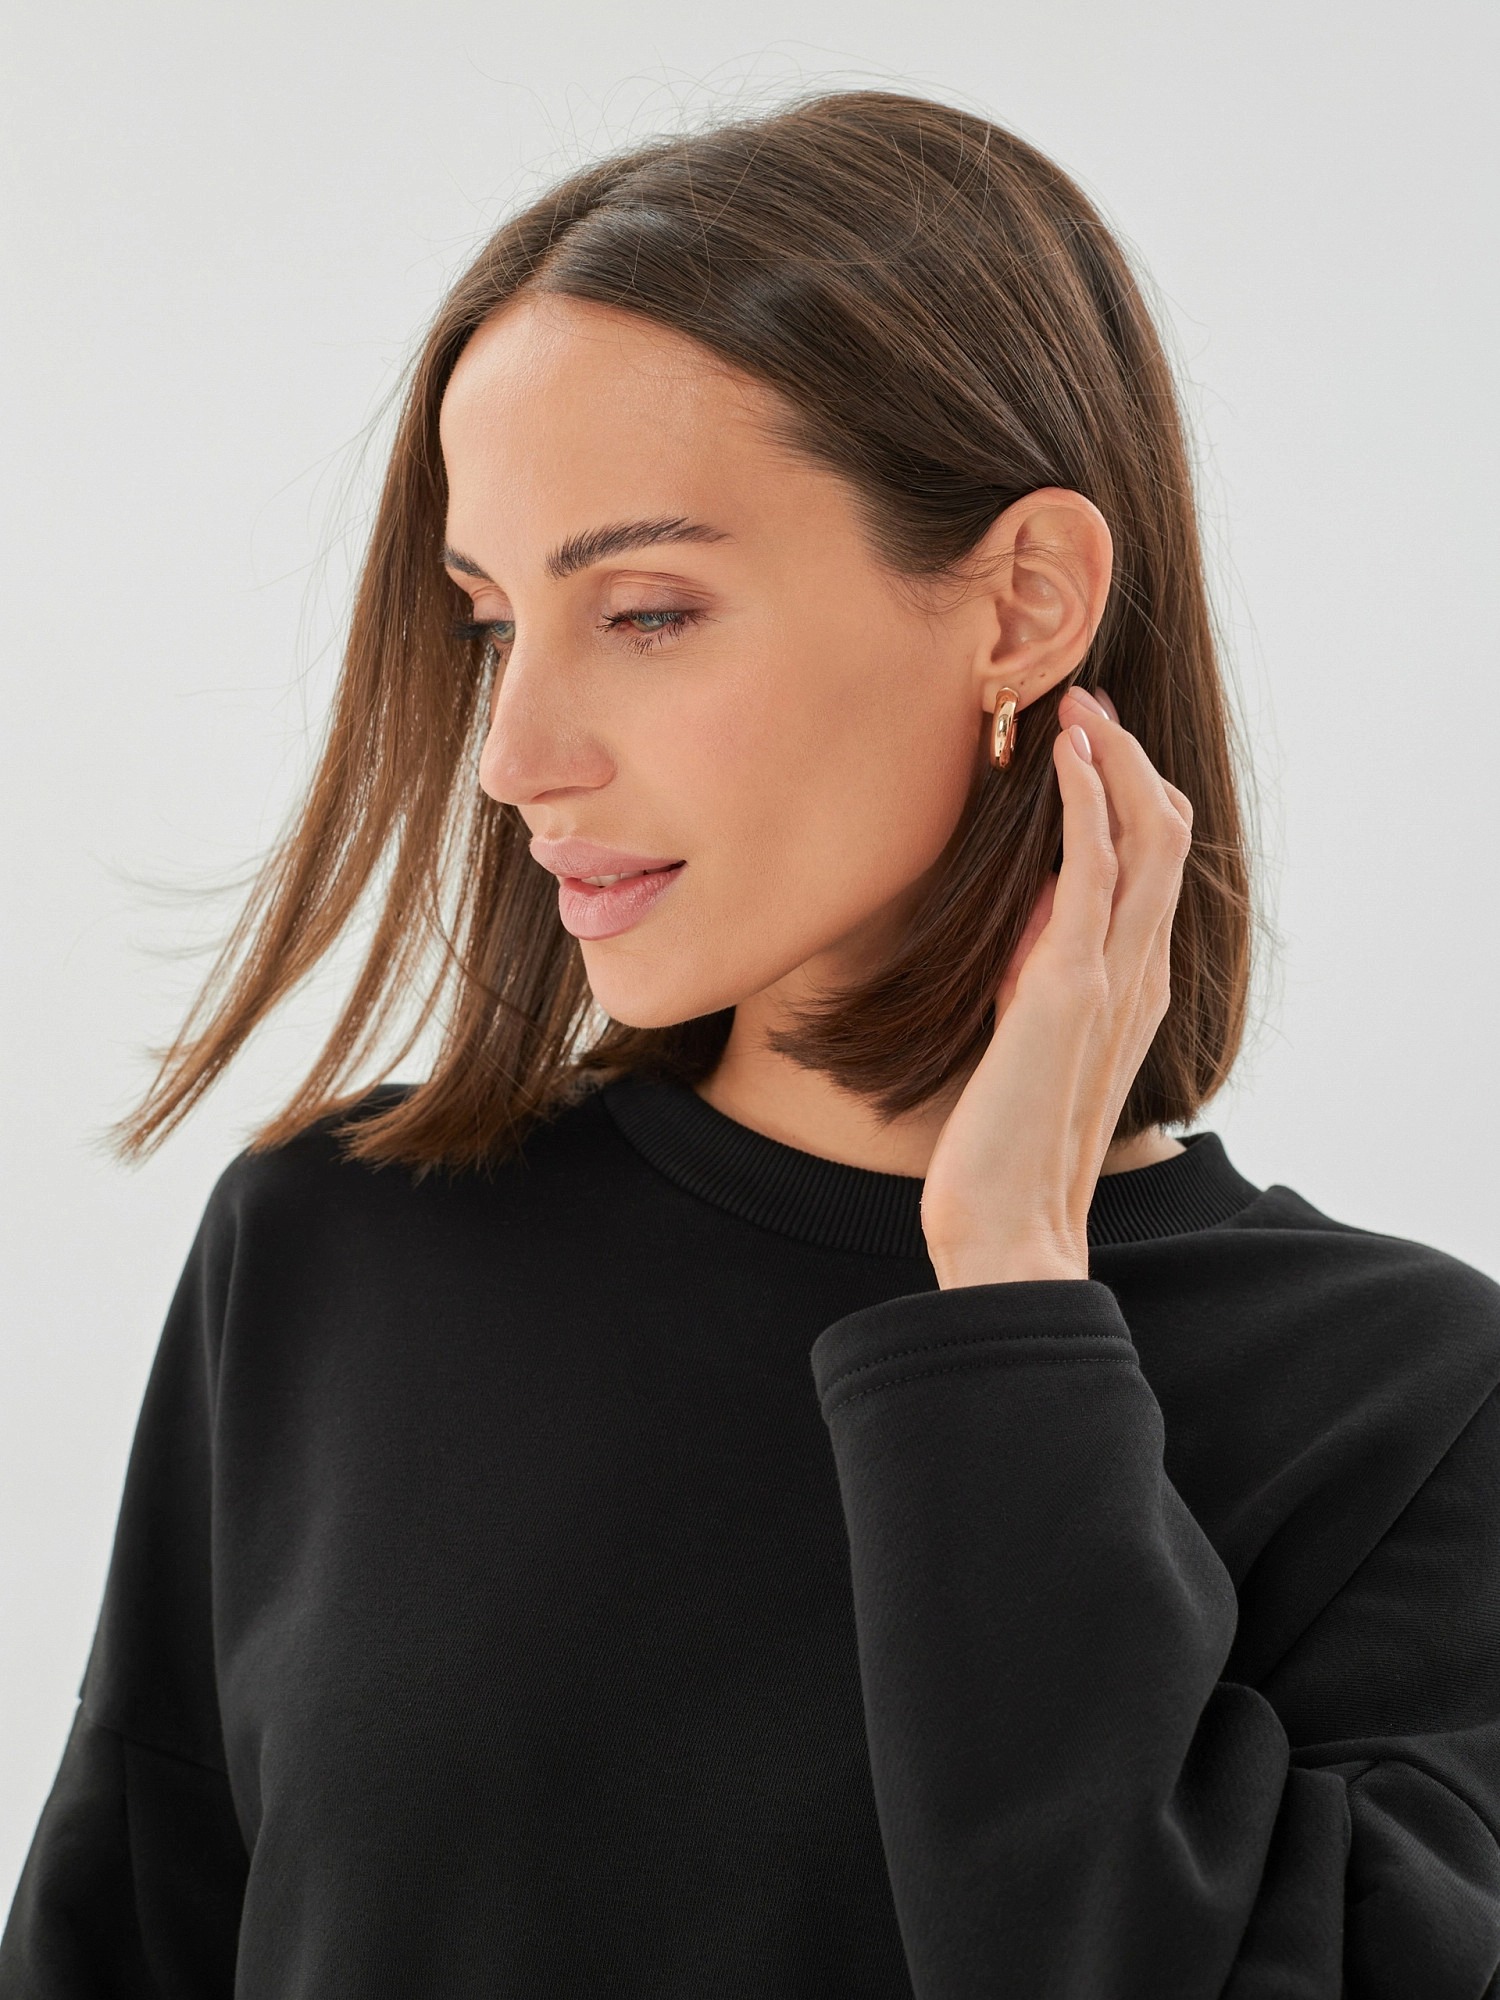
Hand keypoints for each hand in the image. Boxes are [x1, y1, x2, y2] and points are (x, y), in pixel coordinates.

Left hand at [920, 685, 1193, 1287]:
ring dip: (1115, 761)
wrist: (1009, 1225)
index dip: (1131, 795)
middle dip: (1131, 758)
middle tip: (1086, 703)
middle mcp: (1140, 976)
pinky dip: (1087, 802)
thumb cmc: (1005, 1149)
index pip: (1157, 868)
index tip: (1087, 743)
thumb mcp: (1027, 1046)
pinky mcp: (1069, 986)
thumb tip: (1032, 923)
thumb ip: (1044, 985)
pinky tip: (1067, 759)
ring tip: (1078, 708)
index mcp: (1134, 990)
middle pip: (1168, 835)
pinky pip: (1096, 871)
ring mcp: (1113, 979)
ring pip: (1149, 838)